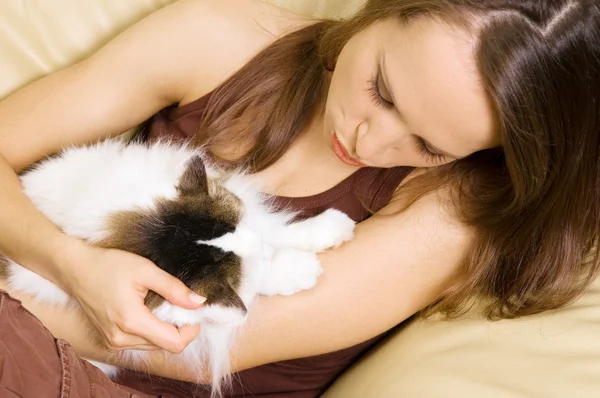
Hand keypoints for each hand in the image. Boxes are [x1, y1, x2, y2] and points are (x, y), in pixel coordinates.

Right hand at [57, 239, 204, 353]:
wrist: (75, 268)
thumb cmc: (108, 265)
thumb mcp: (146, 270)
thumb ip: (174, 288)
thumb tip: (199, 302)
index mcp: (132, 322)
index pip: (174, 343)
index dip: (191, 330)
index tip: (194, 311)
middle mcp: (121, 339)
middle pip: (165, 346)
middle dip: (179, 328)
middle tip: (181, 303)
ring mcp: (113, 342)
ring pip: (154, 346)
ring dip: (165, 329)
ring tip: (164, 305)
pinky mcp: (110, 339)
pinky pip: (140, 342)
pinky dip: (151, 330)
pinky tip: (150, 310)